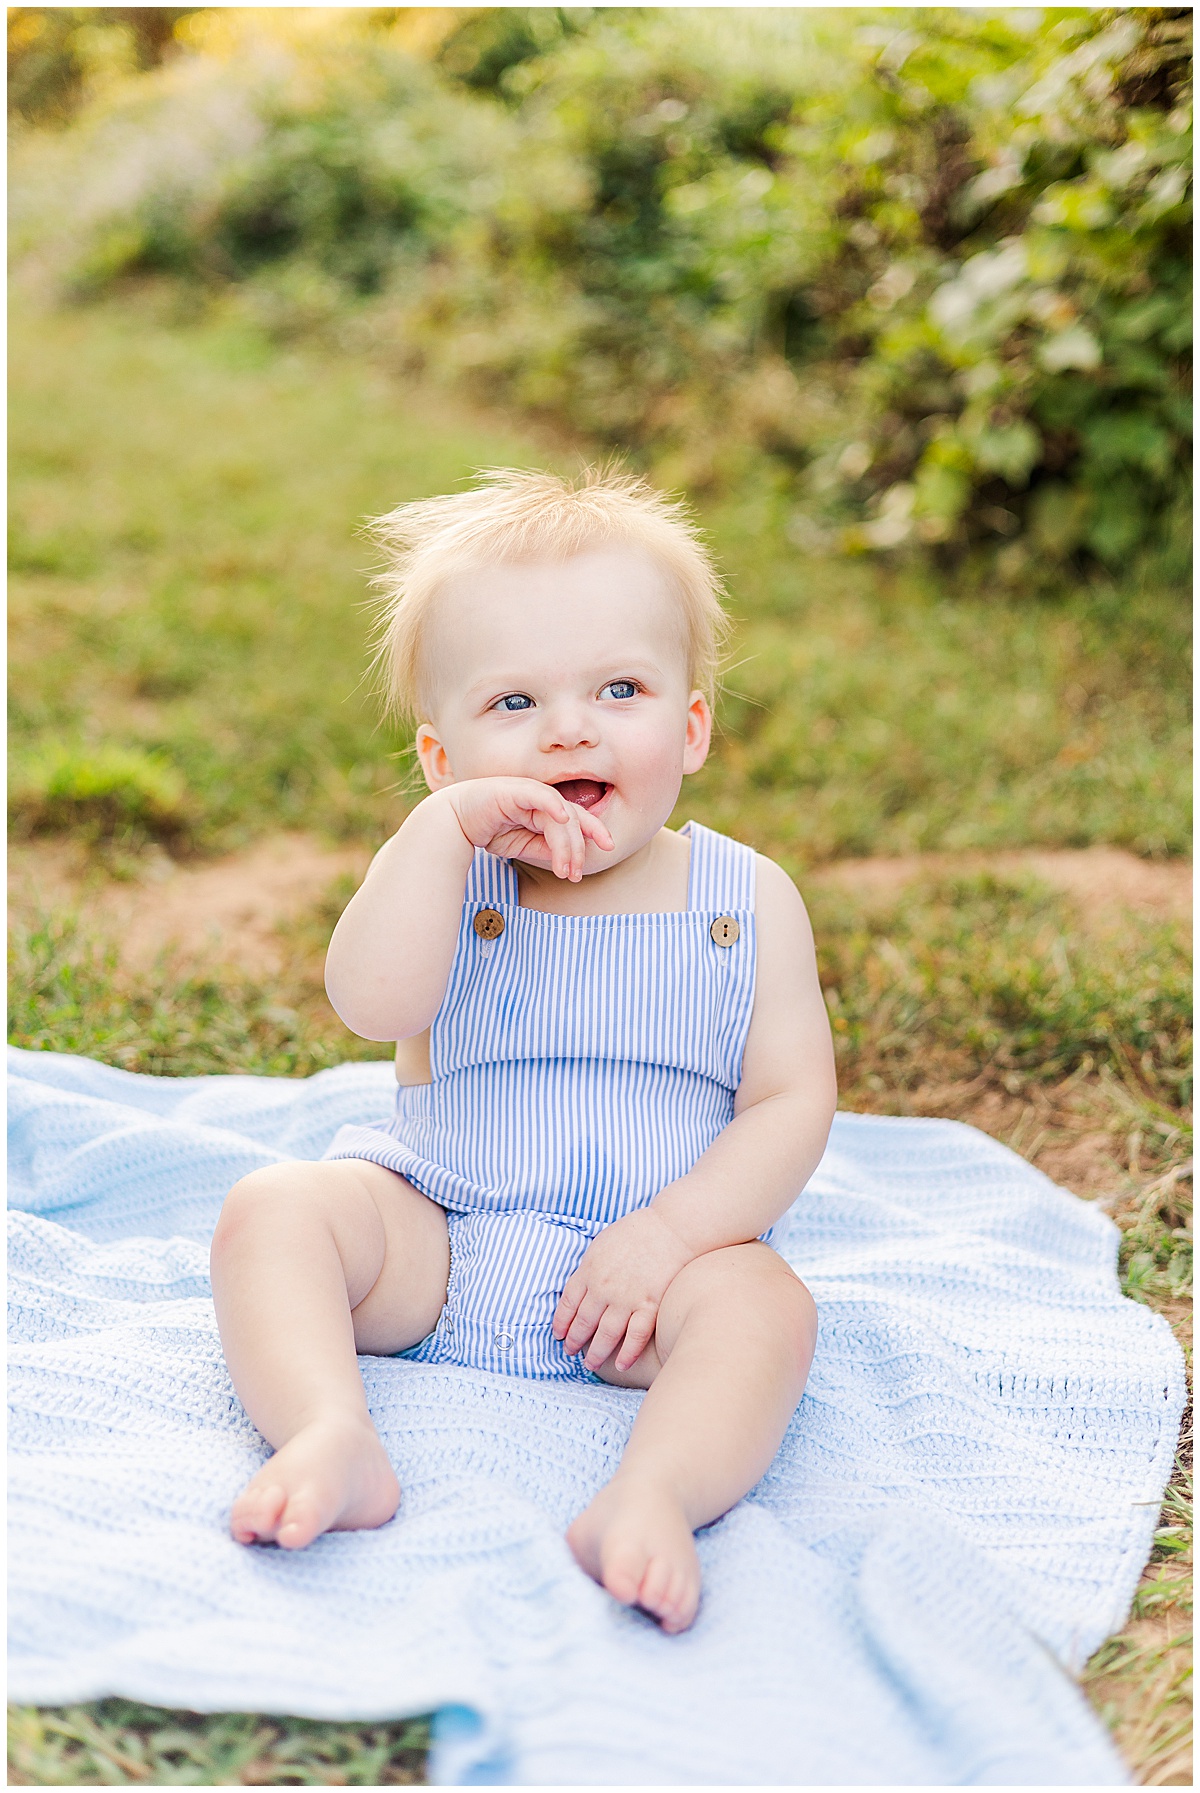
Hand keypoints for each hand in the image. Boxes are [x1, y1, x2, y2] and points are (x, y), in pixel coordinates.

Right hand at [445, 778, 612, 882]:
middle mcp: (541, 798)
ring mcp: (529, 792)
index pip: (577, 819)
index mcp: (545, 808)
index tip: (607, 848)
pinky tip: (562, 819)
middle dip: (578, 848)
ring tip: (565, 869)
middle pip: (573, 820)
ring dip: (566, 844)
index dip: (593, 832)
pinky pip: (541, 796)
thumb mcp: (521, 845)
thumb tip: (568, 860)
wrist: (452, 821)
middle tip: (575, 874)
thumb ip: (544, 848)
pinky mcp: (515, 790)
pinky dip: (554, 806)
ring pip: (560, 817)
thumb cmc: (486, 829)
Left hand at [552, 1208, 694, 1372]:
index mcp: (589, 1270)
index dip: (562, 1322)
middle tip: (571, 1352)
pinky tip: (621, 1365)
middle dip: (575, 1341)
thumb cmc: (638, 1232)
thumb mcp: (602, 1244)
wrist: (672, 1228)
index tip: (559, 1335)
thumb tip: (580, 1287)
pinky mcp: (650, 1305)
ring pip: (606, 1335)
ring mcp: (627, 1299)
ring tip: (591, 1365)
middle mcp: (604, 1288)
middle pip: (584, 1322)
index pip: (568, 1304)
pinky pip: (636, 1337)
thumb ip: (589, 1268)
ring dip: (596, 1353)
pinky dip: (627, 1354)